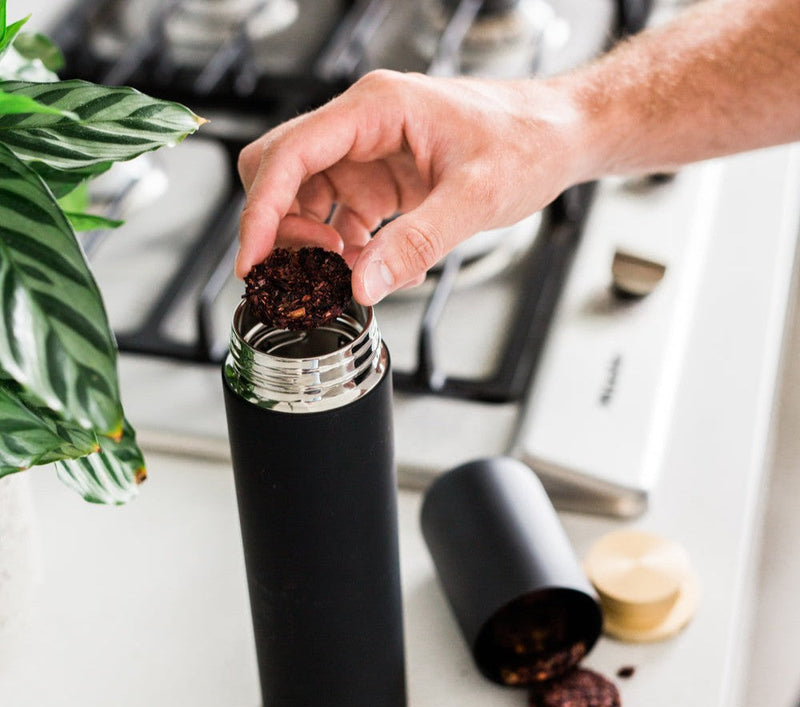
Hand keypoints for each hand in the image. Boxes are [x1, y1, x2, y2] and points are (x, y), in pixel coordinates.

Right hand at [235, 69, 582, 304]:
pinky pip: (340, 216)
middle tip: (304, 271)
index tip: (252, 259)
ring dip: (311, 242)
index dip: (262, 210)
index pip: (290, 154)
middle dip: (279, 225)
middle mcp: (362, 126)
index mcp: (376, 108)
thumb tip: (362, 285)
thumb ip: (416, 242)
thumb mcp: (475, 197)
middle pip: (281, 171)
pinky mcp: (382, 181)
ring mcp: (369, 154)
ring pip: (304, 197)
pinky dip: (344, 249)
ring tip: (344, 273)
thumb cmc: (527, 141)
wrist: (559, 136)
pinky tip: (371, 267)